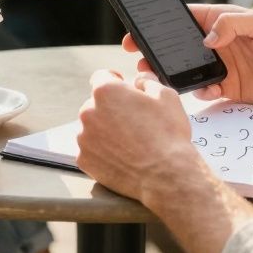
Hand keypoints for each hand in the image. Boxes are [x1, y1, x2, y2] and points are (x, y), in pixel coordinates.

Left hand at [76, 69, 204, 204]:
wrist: (166, 176)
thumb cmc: (167, 136)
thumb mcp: (166, 96)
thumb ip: (147, 81)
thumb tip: (141, 79)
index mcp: (106, 92)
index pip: (101, 76)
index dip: (114, 80)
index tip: (121, 88)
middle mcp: (89, 112)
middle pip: (96, 104)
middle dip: (111, 108)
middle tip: (133, 121)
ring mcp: (84, 138)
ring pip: (93, 127)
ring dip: (106, 130)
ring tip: (130, 141)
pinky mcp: (85, 160)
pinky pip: (91, 149)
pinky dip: (103, 151)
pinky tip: (122, 155)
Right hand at [124, 4, 252, 106]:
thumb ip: (234, 24)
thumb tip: (208, 38)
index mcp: (223, 22)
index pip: (186, 18)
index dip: (161, 23)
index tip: (140, 30)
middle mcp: (220, 43)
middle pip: (180, 46)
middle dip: (157, 51)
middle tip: (137, 57)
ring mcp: (224, 67)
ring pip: (188, 70)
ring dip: (172, 74)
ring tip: (158, 78)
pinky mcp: (232, 89)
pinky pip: (206, 90)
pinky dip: (199, 92)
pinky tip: (204, 92)